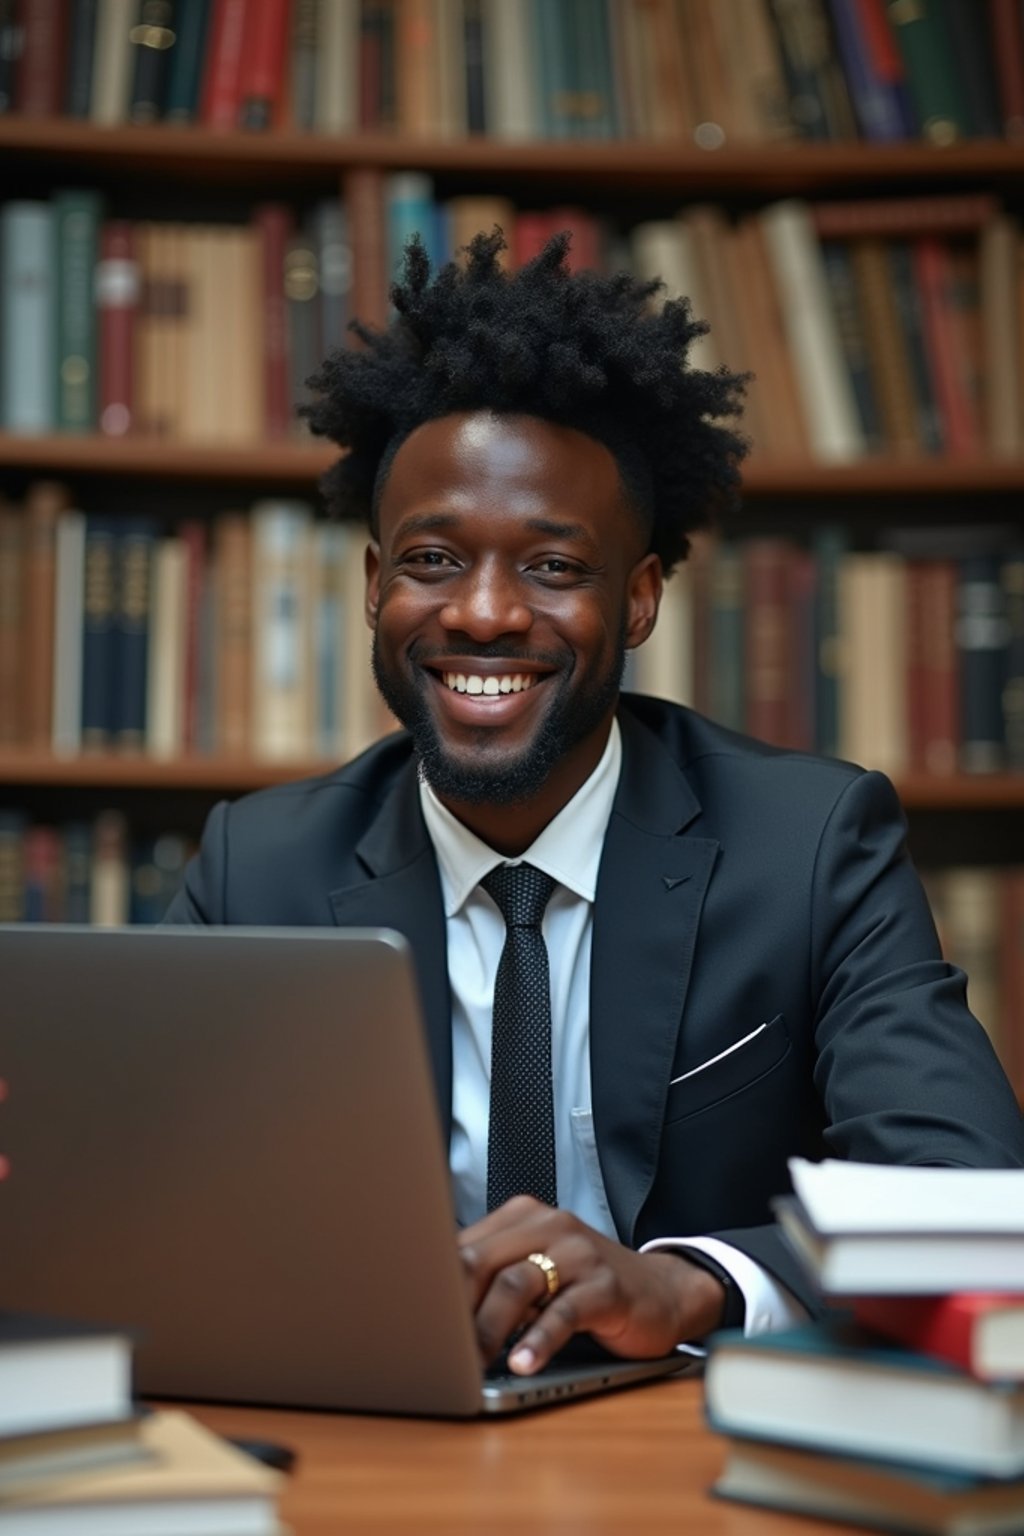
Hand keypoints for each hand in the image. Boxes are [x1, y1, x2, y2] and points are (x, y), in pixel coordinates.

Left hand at [457, 1196, 726, 1374]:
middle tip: (434, 1348)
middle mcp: (548, 1225)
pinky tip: (523, 1364)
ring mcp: (579, 1253)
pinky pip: (564, 1312)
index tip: (412, 1321)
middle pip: (482, 1262)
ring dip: (488, 1328)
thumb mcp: (536, 1272)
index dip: (434, 1287)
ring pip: (517, 1284)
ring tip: (472, 1363)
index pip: (463, 1247)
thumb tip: (432, 1309)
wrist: (662, 1291)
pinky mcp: (605, 1286)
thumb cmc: (585, 1285)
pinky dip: (539, 1340)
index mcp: (522, 1217)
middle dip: (453, 1309)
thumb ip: (493, 1279)